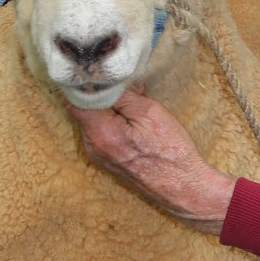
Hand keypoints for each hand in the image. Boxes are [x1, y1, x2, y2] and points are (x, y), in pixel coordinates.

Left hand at [71, 88, 233, 233]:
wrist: (183, 188)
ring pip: (95, 120)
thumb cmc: (170, 152)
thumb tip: (103, 83)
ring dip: (113, 108)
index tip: (103, 72)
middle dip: (105, 95)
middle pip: (84, 109)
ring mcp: (99, 156)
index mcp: (100, 134)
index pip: (75, 99)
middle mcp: (93, 147)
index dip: (87, 83)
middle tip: (131, 89)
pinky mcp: (108, 160)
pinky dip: (116, 121)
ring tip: (139, 105)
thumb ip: (121, 96)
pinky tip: (137, 121)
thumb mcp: (149, 113)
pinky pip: (103, 133)